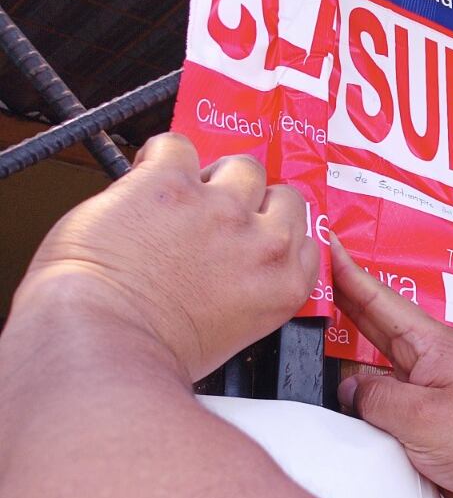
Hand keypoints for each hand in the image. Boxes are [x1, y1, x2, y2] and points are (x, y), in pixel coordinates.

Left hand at [17, 133, 317, 378]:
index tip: (256, 226)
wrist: (105, 341)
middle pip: (280, 195)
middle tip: (214, 213)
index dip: (275, 226)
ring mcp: (220, 209)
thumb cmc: (156, 352)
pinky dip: (159, 156)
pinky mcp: (170, 184)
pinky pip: (177, 145)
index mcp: (283, 284)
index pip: (304, 235)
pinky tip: (145, 174)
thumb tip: (230, 267)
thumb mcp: (232, 336)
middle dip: (251, 201)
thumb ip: (248, 291)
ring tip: (180, 193)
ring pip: (240, 166)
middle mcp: (262, 243)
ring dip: (213, 176)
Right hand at [329, 236, 452, 497]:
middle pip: (377, 320)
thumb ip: (373, 397)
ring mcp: (430, 387)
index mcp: (437, 345)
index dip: (349, 272)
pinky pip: (385, 390)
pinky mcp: (427, 415)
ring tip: (315, 314)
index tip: (324, 242)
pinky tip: (340, 380)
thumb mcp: (417, 418)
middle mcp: (433, 359)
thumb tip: (349, 388)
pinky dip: (360, 382)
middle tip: (308, 271)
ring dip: (349, 337)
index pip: (382, 300)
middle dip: (343, 294)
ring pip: (378, 355)